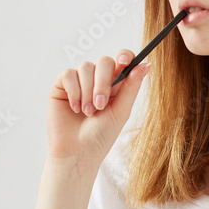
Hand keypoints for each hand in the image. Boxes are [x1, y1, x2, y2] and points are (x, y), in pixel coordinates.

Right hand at [46, 50, 150, 172]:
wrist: (78, 153)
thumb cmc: (101, 136)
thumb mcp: (121, 111)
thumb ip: (131, 86)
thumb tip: (146, 64)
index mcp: (116, 84)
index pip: (122, 60)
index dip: (124, 56)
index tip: (125, 61)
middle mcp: (97, 80)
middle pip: (104, 61)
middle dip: (103, 82)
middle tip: (100, 105)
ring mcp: (79, 81)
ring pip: (85, 67)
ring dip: (88, 91)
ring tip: (88, 112)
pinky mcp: (61, 86)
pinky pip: (68, 74)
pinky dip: (74, 91)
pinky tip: (75, 108)